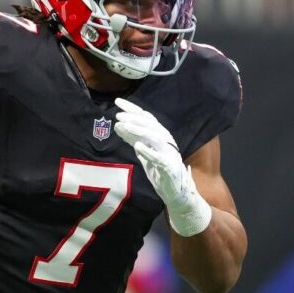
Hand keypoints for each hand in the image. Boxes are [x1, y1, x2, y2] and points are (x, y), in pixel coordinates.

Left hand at [114, 98, 211, 236]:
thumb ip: (134, 139)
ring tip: (124, 126)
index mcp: (160, 135)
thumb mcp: (144, 152)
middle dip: (133, 117)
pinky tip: (137, 146)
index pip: (145, 117)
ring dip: (138, 130)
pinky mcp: (169, 166)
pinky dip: (148, 151)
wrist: (176, 191)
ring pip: (154, 136)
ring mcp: (168, 153)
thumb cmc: (160, 170)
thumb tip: (118, 126)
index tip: (117, 101)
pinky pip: (158, 157)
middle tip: (118, 115)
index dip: (132, 108)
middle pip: (149, 124)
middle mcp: (166, 140)